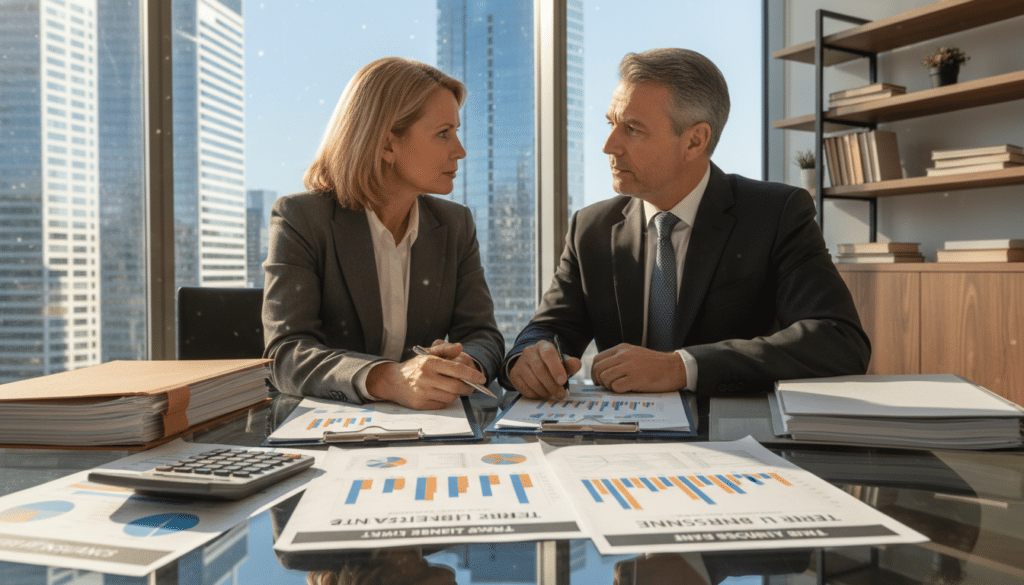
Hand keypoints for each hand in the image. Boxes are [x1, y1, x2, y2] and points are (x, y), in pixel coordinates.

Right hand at [366, 345, 485, 409]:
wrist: (392, 381)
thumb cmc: (415, 366)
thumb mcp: (428, 353)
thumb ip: (445, 349)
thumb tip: (460, 348)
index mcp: (430, 362)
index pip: (457, 370)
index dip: (472, 375)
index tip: (481, 378)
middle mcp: (426, 377)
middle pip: (456, 387)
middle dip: (468, 388)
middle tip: (471, 386)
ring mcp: (422, 392)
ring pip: (450, 397)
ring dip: (455, 394)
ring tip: (451, 388)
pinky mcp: (420, 404)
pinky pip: (441, 405)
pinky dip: (444, 401)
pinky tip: (439, 394)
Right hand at [507, 340, 581, 399]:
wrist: (531, 364)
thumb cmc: (550, 364)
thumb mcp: (561, 361)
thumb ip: (570, 363)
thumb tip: (576, 364)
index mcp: (543, 346)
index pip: (548, 353)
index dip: (556, 368)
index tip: (563, 381)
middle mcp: (529, 352)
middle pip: (540, 370)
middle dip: (553, 386)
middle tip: (561, 394)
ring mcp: (520, 364)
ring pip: (533, 382)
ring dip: (545, 392)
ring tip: (552, 394)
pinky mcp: (514, 375)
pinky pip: (525, 389)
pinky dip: (536, 395)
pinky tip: (542, 394)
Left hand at [591, 343, 686, 392]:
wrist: (675, 367)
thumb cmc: (656, 365)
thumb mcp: (635, 354)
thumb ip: (619, 359)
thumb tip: (602, 372)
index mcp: (622, 349)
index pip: (597, 359)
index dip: (595, 372)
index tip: (599, 380)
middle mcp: (623, 355)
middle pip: (598, 369)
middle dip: (599, 381)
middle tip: (607, 387)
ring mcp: (629, 366)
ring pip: (604, 378)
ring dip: (609, 386)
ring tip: (619, 387)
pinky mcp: (635, 379)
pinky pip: (615, 387)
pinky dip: (618, 391)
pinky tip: (627, 389)